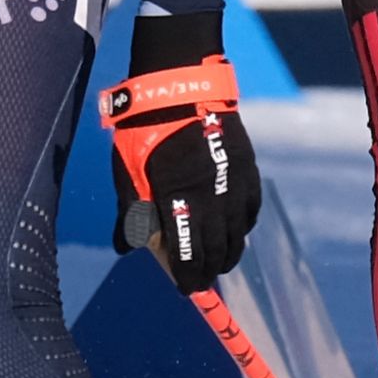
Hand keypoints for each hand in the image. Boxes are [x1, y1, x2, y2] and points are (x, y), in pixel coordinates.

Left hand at [103, 42, 260, 291]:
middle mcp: (212, 199)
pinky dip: (243, 229)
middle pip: (217, 251)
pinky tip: (235, 232)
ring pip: (238, 236)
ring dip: (228, 255)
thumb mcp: (127, 172)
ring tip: (219, 263)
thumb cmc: (145, 131)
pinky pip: (250, 212)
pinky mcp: (248, 171)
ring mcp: (234, 185)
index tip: (185, 289)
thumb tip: (126, 247)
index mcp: (178, 201)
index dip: (187, 277)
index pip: (188, 255)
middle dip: (208, 271)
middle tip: (200, 280)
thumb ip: (129, 213)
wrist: (181, 88)